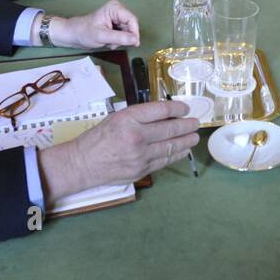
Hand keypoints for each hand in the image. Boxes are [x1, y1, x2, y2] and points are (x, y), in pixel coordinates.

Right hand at [39, 100, 199, 197]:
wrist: (83, 163)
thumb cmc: (99, 138)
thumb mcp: (117, 118)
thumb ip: (140, 116)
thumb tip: (165, 115)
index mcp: (128, 119)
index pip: (160, 110)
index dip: (177, 109)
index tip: (185, 109)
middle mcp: (136, 136)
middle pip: (170, 129)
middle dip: (187, 125)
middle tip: (196, 123)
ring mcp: (140, 156)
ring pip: (171, 146)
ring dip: (186, 141)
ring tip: (194, 137)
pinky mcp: (141, 170)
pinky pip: (164, 161)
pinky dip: (176, 154)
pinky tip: (183, 150)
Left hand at [51, 0, 139, 48]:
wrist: (74, 34)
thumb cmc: (84, 32)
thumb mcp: (102, 36)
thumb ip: (119, 38)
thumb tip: (135, 40)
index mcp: (114, 8)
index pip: (132, 20)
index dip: (134, 32)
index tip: (134, 43)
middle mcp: (117, 10)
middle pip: (131, 26)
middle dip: (124, 37)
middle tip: (113, 43)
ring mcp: (117, 17)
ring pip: (128, 31)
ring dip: (121, 40)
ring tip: (109, 42)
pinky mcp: (116, 24)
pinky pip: (124, 34)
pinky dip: (118, 40)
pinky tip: (109, 41)